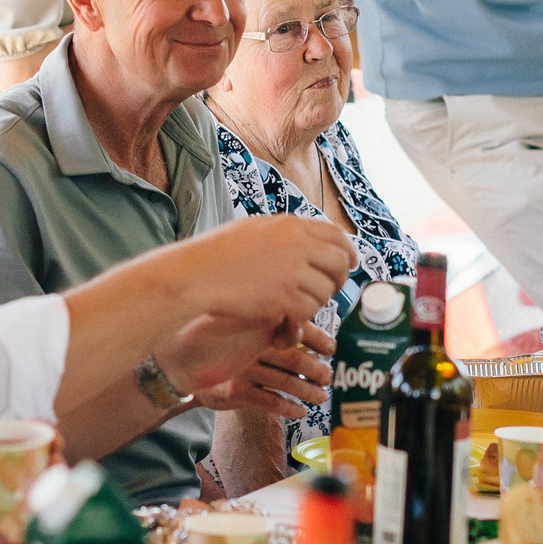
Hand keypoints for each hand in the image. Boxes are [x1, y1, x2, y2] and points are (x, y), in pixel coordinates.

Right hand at [173, 219, 354, 327]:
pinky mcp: (285, 298)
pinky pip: (309, 311)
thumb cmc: (215, 255)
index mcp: (290, 226)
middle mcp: (296, 245)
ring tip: (293, 303)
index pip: (337, 235)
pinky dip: (300, 317)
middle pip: (339, 263)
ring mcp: (292, 271)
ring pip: (326, 291)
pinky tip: (282, 315)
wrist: (194, 275)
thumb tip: (311, 242)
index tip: (348, 264)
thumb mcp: (255, 229)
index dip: (348, 252)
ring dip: (315, 302)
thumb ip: (285, 234)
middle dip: (338, 280)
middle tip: (327, 290)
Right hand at [193, 320, 334, 418]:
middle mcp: (252, 345)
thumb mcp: (247, 330)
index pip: (297, 329)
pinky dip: (289, 408)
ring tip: (321, 397)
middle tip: (329, 377)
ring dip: (308, 391)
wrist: (187, 365)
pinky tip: (300, 410)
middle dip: (318, 370)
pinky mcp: (236, 391)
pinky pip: (270, 401)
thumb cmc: (226, 348)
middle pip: (296, 359)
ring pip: (286, 382)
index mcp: (259, 326)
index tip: (333, 348)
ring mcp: (244, 369)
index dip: (319, 339)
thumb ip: (275, 329)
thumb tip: (316, 337)